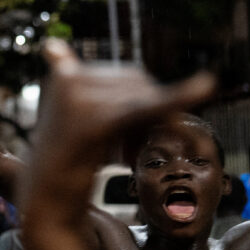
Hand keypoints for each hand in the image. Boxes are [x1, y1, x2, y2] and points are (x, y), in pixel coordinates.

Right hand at [23, 39, 214, 214]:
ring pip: (143, 100)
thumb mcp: (70, 117)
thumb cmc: (63, 162)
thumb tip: (50, 46)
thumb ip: (71, 81)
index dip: (141, 104)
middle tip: (130, 156)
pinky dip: (178, 99)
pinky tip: (206, 87)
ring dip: (149, 131)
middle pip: (138, 85)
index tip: (129, 141)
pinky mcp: (91, 123)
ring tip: (127, 159)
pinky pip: (144, 109)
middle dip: (148, 116)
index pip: (127, 77)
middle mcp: (67, 80)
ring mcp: (76, 99)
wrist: (44, 203)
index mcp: (64, 74)